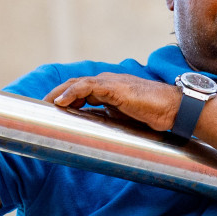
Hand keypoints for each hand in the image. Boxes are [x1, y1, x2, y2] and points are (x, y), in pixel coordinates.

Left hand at [45, 73, 181, 131]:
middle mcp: (108, 83)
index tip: (52, 110)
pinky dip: (72, 93)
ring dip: (59, 93)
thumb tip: (96, 132)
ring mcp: (111, 84)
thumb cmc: (154, 116)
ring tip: (47, 104)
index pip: (81, 90)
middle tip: (43, 107)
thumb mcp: (125, 118)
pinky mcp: (114, 89)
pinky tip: (61, 102)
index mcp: (110, 90)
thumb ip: (110, 119)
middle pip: (75, 85)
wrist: (173, 110)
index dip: (66, 98)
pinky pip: (87, 87)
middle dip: (57, 94)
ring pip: (77, 84)